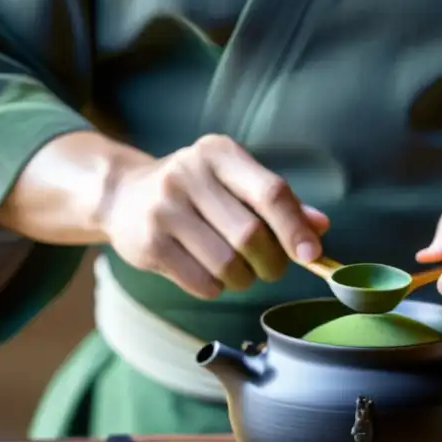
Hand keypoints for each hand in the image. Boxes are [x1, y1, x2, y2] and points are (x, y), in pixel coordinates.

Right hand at [103, 134, 328, 299]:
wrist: (121, 194)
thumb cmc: (194, 191)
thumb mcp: (234, 181)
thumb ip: (278, 202)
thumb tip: (319, 227)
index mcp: (219, 153)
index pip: (270, 192)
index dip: (295, 228)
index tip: (312, 255)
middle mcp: (188, 174)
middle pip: (250, 235)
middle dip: (271, 262)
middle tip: (270, 268)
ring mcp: (163, 209)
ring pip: (227, 264)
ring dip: (243, 279)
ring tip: (238, 271)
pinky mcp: (148, 243)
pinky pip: (202, 282)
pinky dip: (216, 287)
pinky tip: (209, 273)